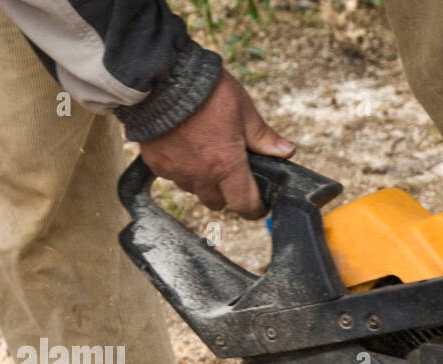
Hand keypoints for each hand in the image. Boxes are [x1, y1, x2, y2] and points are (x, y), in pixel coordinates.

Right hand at [139, 69, 293, 218]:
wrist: (162, 76)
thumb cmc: (206, 92)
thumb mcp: (243, 111)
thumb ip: (263, 137)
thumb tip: (287, 152)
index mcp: (227, 167)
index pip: (245, 206)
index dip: (255, 209)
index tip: (259, 204)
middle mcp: (201, 176)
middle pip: (218, 202)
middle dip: (227, 193)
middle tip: (230, 172)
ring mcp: (176, 172)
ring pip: (194, 190)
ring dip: (202, 181)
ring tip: (204, 154)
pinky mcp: (156, 163)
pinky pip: (172, 176)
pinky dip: (179, 168)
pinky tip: (181, 146)